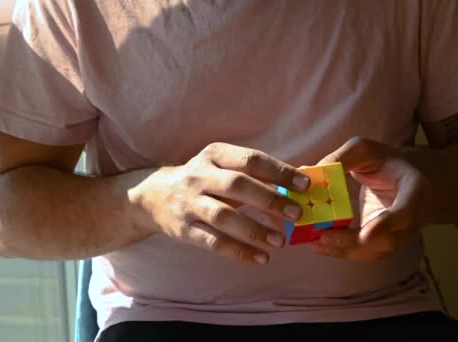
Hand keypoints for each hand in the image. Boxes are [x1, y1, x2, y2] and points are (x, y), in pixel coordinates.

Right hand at [129, 142, 309, 264]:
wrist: (153, 197)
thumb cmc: (203, 180)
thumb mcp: (221, 166)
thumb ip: (254, 174)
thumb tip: (296, 187)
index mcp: (215, 154)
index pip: (251, 159)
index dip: (279, 172)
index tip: (304, 185)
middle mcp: (200, 176)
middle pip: (238, 185)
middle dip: (270, 199)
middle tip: (297, 214)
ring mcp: (190, 203)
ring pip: (224, 217)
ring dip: (255, 229)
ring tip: (281, 242)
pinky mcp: (184, 230)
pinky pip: (213, 242)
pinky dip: (238, 251)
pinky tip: (260, 258)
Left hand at [311, 137, 430, 261]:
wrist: (406, 179)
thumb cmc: (385, 161)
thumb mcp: (366, 149)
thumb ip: (342, 158)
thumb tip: (313, 172)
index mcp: (415, 190)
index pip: (405, 213)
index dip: (385, 226)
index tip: (364, 236)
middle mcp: (413, 219)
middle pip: (387, 240)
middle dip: (353, 242)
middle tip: (323, 236)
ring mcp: (400, 235)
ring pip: (375, 252)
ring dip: (343, 251)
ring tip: (314, 242)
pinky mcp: (385, 244)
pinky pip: (365, 254)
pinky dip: (341, 252)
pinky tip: (319, 245)